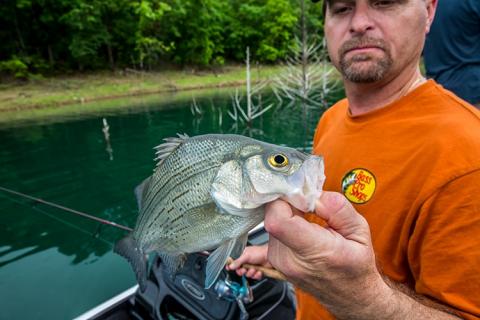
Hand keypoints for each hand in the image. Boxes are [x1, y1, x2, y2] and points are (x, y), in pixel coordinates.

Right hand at [226, 245, 270, 279]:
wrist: (271, 256)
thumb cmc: (259, 252)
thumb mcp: (246, 256)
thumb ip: (238, 262)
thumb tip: (230, 266)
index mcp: (242, 256)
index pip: (234, 262)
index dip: (232, 267)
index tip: (229, 269)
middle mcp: (247, 262)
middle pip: (240, 271)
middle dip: (243, 271)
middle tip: (245, 270)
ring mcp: (252, 267)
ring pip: (247, 275)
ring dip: (251, 273)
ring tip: (254, 269)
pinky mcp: (258, 271)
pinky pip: (254, 277)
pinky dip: (257, 275)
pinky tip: (259, 271)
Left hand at [265, 192, 390, 317]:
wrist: (350, 295)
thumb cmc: (355, 265)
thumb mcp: (359, 231)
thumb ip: (338, 208)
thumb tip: (314, 193)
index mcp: (313, 252)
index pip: (277, 221)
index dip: (282, 199)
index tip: (297, 192)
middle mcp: (289, 259)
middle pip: (273, 216)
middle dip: (289, 203)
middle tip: (308, 203)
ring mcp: (279, 261)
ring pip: (271, 220)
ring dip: (287, 213)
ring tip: (309, 219)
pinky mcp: (274, 259)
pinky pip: (272, 230)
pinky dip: (284, 222)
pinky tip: (300, 225)